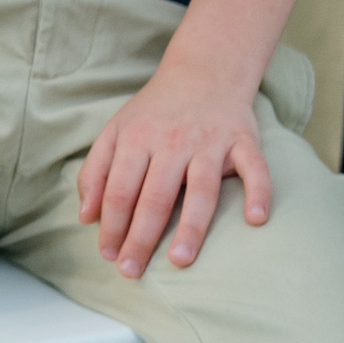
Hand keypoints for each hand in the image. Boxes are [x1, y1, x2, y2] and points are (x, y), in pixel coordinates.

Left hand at [77, 64, 270, 275]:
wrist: (203, 71)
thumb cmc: (154, 111)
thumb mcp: (115, 131)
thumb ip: (96, 172)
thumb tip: (85, 217)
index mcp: (137, 139)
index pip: (120, 190)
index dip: (112, 225)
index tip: (107, 255)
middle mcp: (173, 141)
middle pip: (155, 196)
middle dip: (141, 237)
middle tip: (131, 271)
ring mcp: (210, 141)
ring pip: (201, 189)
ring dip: (191, 226)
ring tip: (179, 259)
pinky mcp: (243, 140)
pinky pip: (254, 168)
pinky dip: (258, 192)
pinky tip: (255, 219)